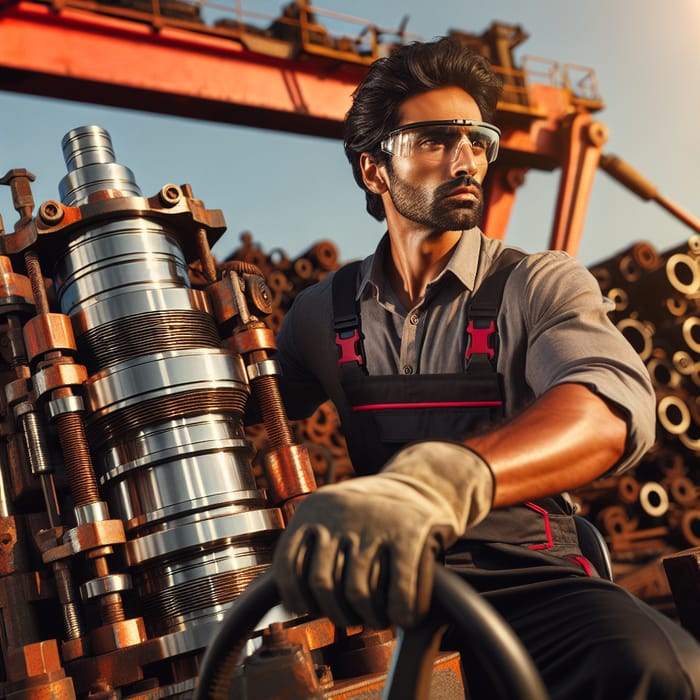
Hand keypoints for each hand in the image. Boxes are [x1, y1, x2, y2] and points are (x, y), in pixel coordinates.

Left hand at [272, 441, 493, 629]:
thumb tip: (287, 599)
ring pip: (358, 592)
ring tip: (377, 617)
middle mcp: (341, 512)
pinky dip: (401, 611)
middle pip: (322, 584)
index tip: (311, 608)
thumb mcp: (332, 511)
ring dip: (369, 616)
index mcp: (314, 508)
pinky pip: (399, 590)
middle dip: (337, 612)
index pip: (288, 566)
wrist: (424, 483)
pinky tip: (405, 615)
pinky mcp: (410, 535)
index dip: (297, 597)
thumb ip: (307, 544)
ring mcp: (375, 522)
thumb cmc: (371, 512)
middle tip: (351, 616)